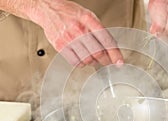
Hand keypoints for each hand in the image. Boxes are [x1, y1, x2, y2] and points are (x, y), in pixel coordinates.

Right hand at [0, 0, 123, 66]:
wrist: (47, 9)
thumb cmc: (68, 12)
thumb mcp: (87, 16)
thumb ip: (98, 30)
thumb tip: (110, 47)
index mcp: (89, 20)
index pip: (106, 41)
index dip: (115, 54)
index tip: (119, 62)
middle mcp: (79, 30)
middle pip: (98, 53)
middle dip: (106, 60)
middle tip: (107, 61)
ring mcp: (69, 39)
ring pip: (88, 60)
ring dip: (93, 62)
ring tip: (92, 57)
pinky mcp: (61, 46)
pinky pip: (76, 62)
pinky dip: (81, 64)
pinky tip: (81, 58)